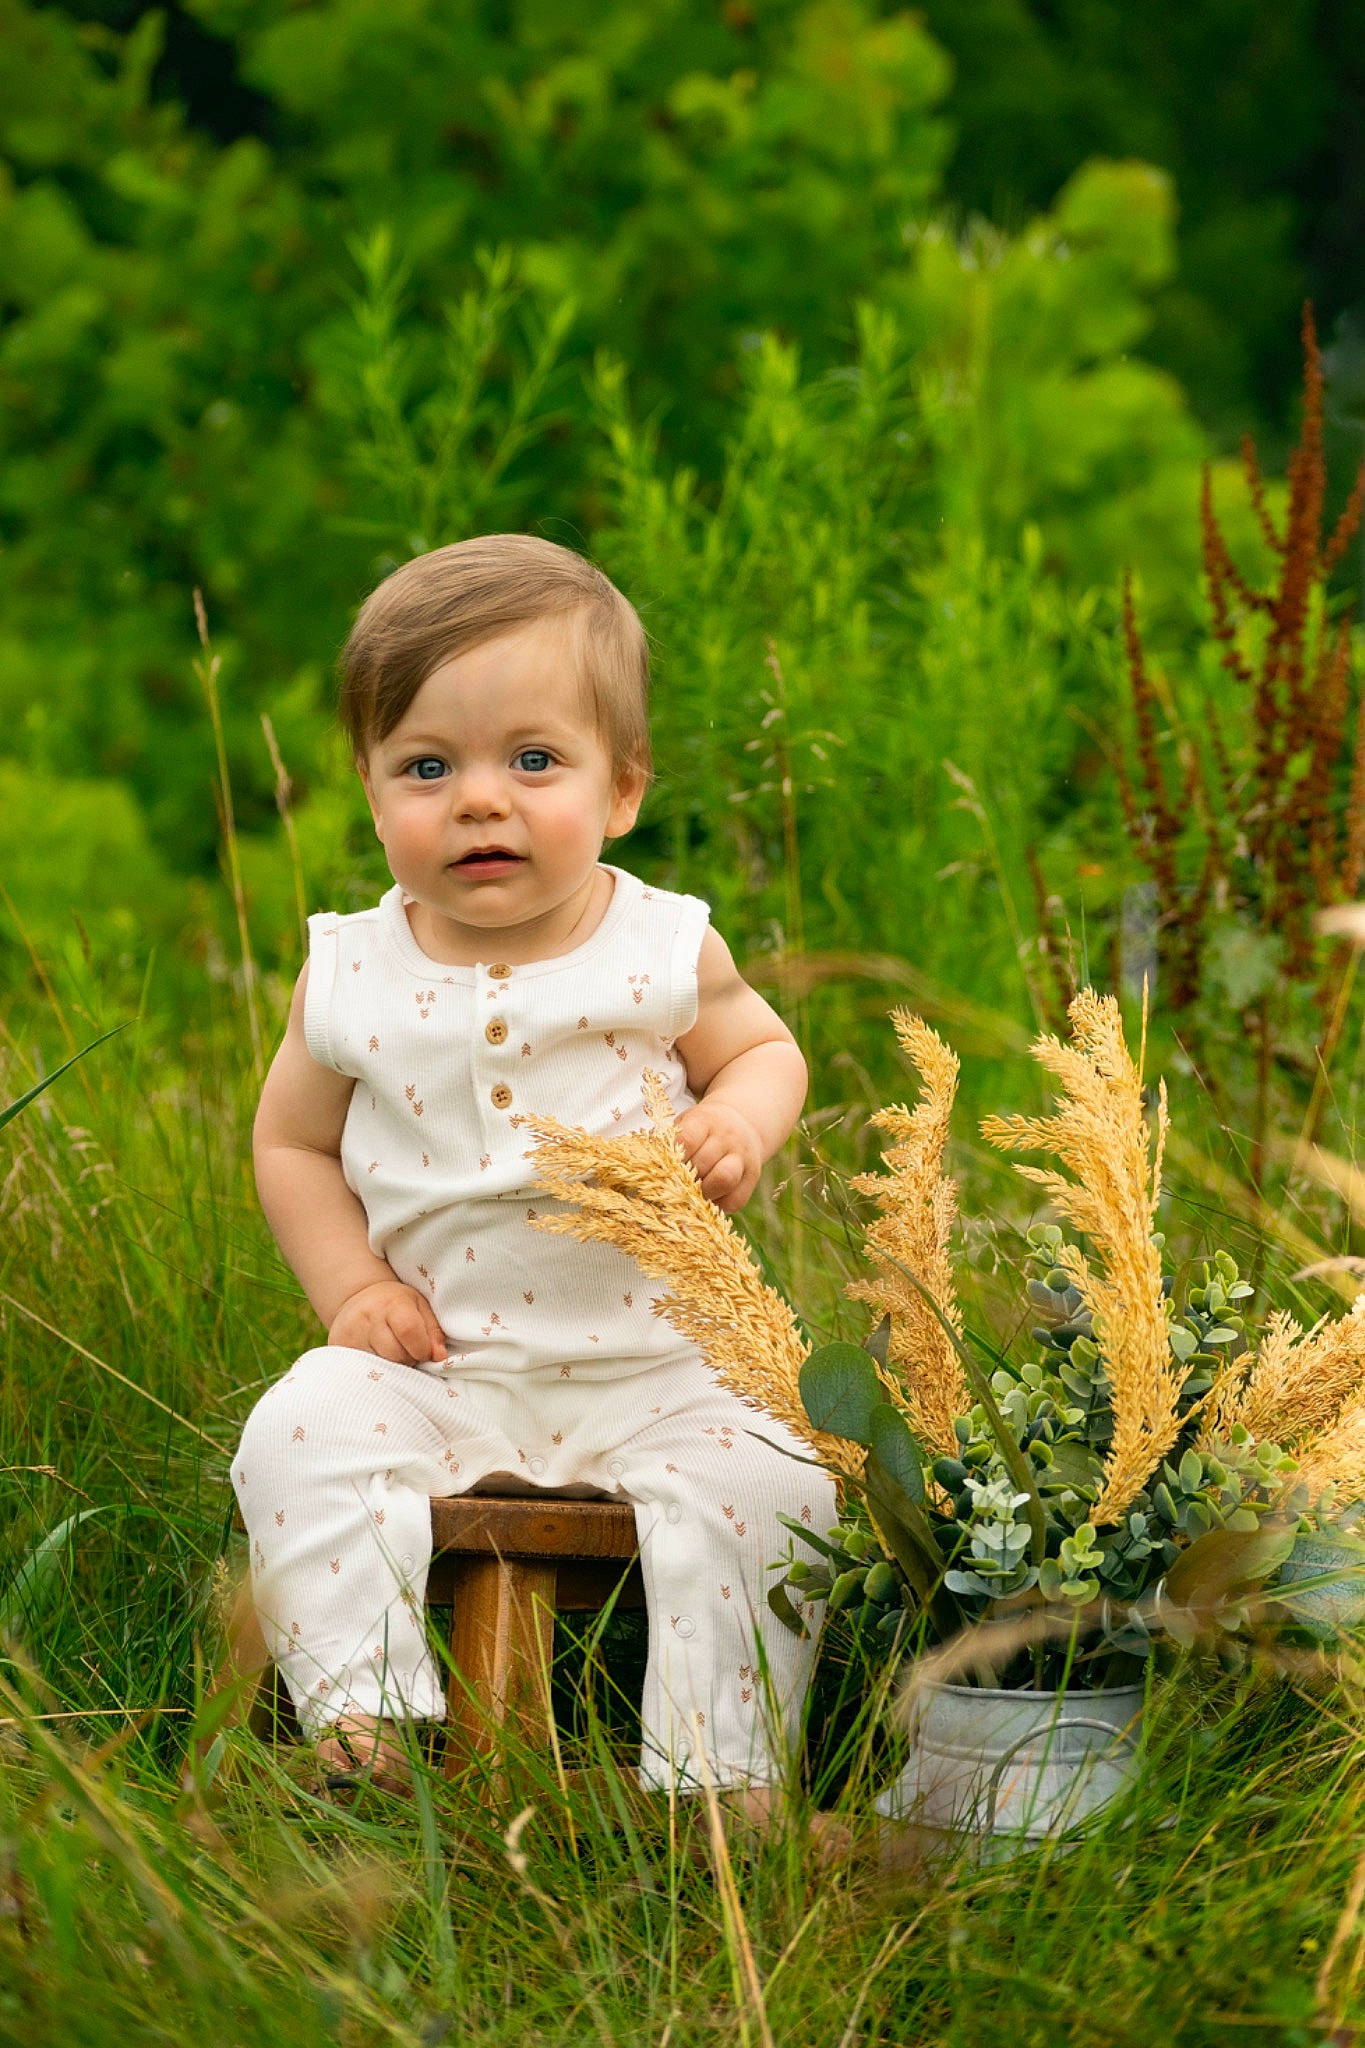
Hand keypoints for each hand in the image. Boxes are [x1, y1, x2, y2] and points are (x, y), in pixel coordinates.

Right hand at [328, 1280, 446, 1365]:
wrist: (358, 1298)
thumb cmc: (395, 1304)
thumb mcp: (419, 1306)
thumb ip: (433, 1331)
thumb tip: (439, 1356)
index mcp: (392, 1305)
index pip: (409, 1331)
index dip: (422, 1349)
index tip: (425, 1353)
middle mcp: (368, 1319)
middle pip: (395, 1354)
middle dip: (408, 1360)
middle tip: (408, 1353)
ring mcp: (351, 1336)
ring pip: (379, 1366)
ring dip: (392, 1368)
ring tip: (392, 1356)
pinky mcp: (339, 1350)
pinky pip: (362, 1371)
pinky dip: (374, 1371)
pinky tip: (377, 1360)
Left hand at [673, 1099, 763, 1212]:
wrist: (743, 1122)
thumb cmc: (703, 1128)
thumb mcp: (686, 1123)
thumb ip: (667, 1141)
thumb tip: (643, 1163)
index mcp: (706, 1120)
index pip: (687, 1140)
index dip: (673, 1158)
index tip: (663, 1168)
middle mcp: (727, 1137)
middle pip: (703, 1163)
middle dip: (684, 1179)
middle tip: (674, 1185)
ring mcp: (743, 1157)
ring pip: (724, 1179)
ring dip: (703, 1193)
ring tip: (693, 1194)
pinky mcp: (752, 1178)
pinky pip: (735, 1200)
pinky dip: (718, 1205)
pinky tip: (708, 1199)